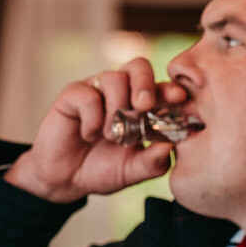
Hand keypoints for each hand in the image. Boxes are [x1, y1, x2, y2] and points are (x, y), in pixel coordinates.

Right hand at [6, 59, 186, 203]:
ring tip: (110, 136)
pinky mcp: (73, 96)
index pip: (160, 87)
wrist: (66, 180)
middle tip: (144, 106)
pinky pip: (88, 95)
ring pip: (114, 78)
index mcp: (142, 107)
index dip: (171, 89)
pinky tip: (89, 135)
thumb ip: (153, 162)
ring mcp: (97, 91)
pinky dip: (92, 118)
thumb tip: (171, 145)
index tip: (179, 98)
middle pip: (139, 66)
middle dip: (146, 83)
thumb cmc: (102, 170)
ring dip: (116, 109)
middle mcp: (121, 93)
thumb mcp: (132, 171)